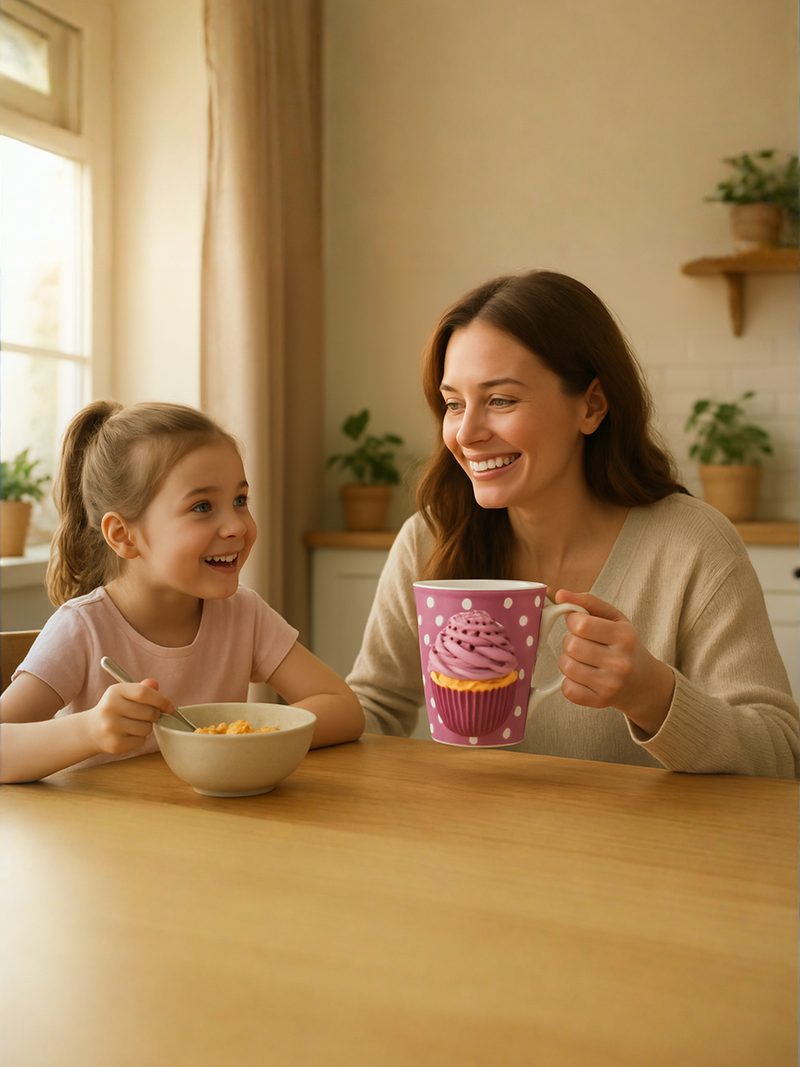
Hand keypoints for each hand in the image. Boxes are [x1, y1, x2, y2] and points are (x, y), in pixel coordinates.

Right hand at [85, 680, 175, 754]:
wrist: (91, 730)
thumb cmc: (114, 709)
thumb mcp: (124, 694)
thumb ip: (142, 689)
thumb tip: (155, 684)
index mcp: (115, 691)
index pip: (144, 693)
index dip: (161, 700)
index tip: (170, 707)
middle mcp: (111, 708)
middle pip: (150, 712)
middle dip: (154, 715)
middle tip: (147, 716)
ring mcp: (111, 727)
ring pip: (147, 728)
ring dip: (146, 728)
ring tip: (134, 725)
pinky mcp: (114, 744)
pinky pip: (141, 741)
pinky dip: (139, 739)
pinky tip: (127, 735)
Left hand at [554, 590, 674, 735]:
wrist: (642, 681)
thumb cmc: (623, 644)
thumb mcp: (614, 618)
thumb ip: (587, 602)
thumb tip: (560, 594)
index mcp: (624, 636)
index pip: (580, 624)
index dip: (573, 621)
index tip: (580, 624)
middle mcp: (620, 662)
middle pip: (571, 646)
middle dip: (570, 641)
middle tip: (582, 644)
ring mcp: (611, 685)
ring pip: (566, 667)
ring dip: (568, 661)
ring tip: (583, 660)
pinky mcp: (600, 701)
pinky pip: (568, 689)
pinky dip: (569, 682)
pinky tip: (583, 677)